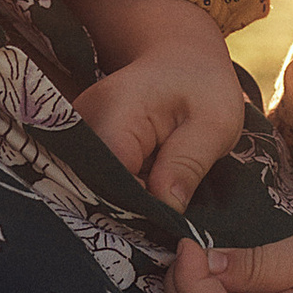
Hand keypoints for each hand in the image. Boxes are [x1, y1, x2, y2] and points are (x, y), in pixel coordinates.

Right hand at [71, 0, 246, 210]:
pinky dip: (119, 196)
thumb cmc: (202, 86)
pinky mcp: (81, 146)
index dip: (138, 210)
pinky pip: (94, 182)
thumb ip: (188, 163)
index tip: (169, 227)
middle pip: (94, 187)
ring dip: (123, 207)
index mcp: (116, 112)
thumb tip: (166, 207)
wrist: (180, 59)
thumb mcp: (214, 122)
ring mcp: (77, 134)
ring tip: (158, 217)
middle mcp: (82, 122)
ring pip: (92, 189)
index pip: (112, 179)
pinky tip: (143, 204)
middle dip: (128, 214)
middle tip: (167, 233)